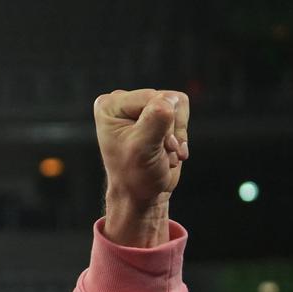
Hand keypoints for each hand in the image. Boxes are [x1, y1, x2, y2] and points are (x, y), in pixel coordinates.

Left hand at [93, 89, 189, 246]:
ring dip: (176, 134)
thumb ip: (155, 120)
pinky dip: (181, 134)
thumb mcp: (143, 148)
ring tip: (163, 152)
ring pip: (178, 104)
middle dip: (169, 130)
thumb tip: (169, 99)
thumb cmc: (135, 174)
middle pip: (166, 99)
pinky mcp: (157, 113)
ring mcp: (140, 106)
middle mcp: (122, 101)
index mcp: (110, 105)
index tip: (148, 147)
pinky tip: (170, 150)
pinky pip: (182, 111)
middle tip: (157, 151)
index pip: (153, 97)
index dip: (160, 124)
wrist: (142, 193)